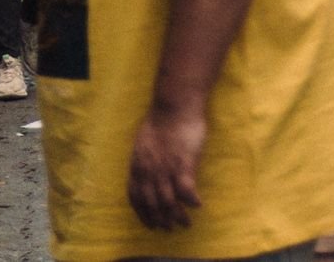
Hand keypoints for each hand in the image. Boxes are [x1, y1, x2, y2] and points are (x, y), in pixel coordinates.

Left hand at [128, 100, 208, 231]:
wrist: (174, 104)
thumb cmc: (160, 119)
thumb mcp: (143, 142)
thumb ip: (143, 160)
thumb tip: (145, 171)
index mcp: (138, 166)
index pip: (136, 197)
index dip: (142, 213)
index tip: (149, 222)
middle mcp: (149, 171)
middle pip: (152, 204)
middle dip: (160, 220)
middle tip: (168, 228)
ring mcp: (166, 169)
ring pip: (169, 202)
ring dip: (177, 216)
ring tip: (185, 223)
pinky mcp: (183, 164)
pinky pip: (186, 191)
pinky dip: (191, 202)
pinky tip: (198, 205)